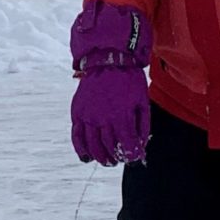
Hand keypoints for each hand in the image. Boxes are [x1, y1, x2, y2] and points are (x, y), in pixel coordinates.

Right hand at [70, 2, 151, 163]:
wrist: (108, 59)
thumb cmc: (129, 80)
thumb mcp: (142, 102)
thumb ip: (143, 126)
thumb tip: (141, 147)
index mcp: (121, 115)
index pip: (126, 146)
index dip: (131, 156)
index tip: (134, 159)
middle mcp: (102, 118)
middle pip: (109, 148)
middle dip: (117, 158)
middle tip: (121, 160)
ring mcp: (88, 116)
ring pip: (93, 146)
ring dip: (101, 157)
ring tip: (108, 161)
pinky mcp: (77, 112)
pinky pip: (77, 136)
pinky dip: (81, 150)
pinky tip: (87, 158)